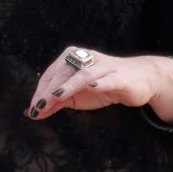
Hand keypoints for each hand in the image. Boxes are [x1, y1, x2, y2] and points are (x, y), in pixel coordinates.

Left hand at [25, 47, 160, 119]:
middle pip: (64, 73)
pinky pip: (110, 78)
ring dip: (69, 86)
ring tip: (57, 97)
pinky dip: (101, 82)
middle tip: (39, 106)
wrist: (139, 80)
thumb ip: (56, 102)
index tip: (32, 108)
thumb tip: (34, 113)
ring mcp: (104, 66)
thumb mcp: (77, 95)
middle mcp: (87, 58)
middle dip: (50, 91)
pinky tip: (93, 87)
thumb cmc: (103, 85)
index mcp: (73, 58)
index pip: (52, 74)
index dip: (41, 91)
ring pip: (84, 74)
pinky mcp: (120, 77)